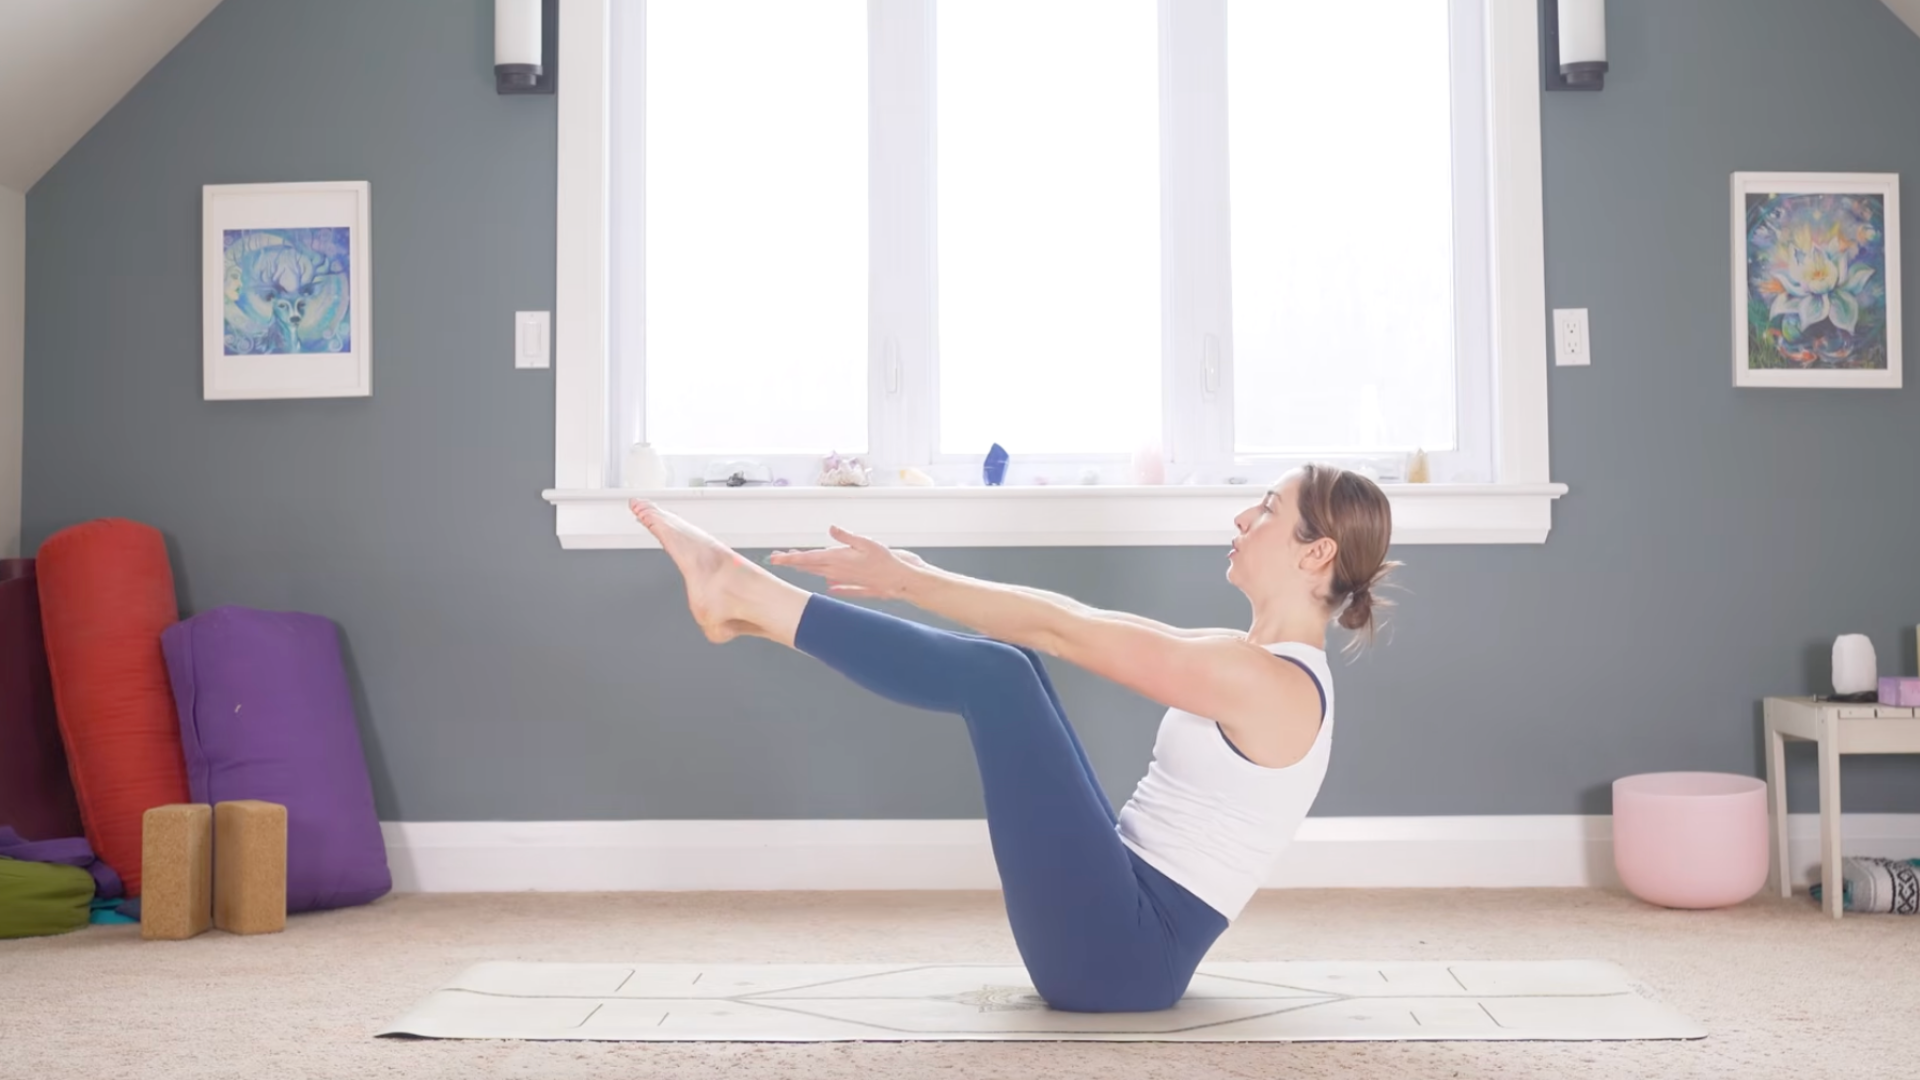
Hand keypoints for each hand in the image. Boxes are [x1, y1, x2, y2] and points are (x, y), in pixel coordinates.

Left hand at [769, 526, 925, 599]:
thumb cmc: (886, 560)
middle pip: (810, 567)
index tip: (775, 559)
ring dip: (808, 568)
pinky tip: (828, 587)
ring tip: (797, 564)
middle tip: (779, 558)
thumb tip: (831, 529)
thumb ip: (846, 537)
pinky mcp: (856, 586)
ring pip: (821, 574)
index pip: (808, 558)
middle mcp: (837, 572)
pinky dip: (832, 586)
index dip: (790, 558)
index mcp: (837, 559)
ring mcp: (845, 580)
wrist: (902, 581)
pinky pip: (840, 587)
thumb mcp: (866, 542)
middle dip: (794, 562)